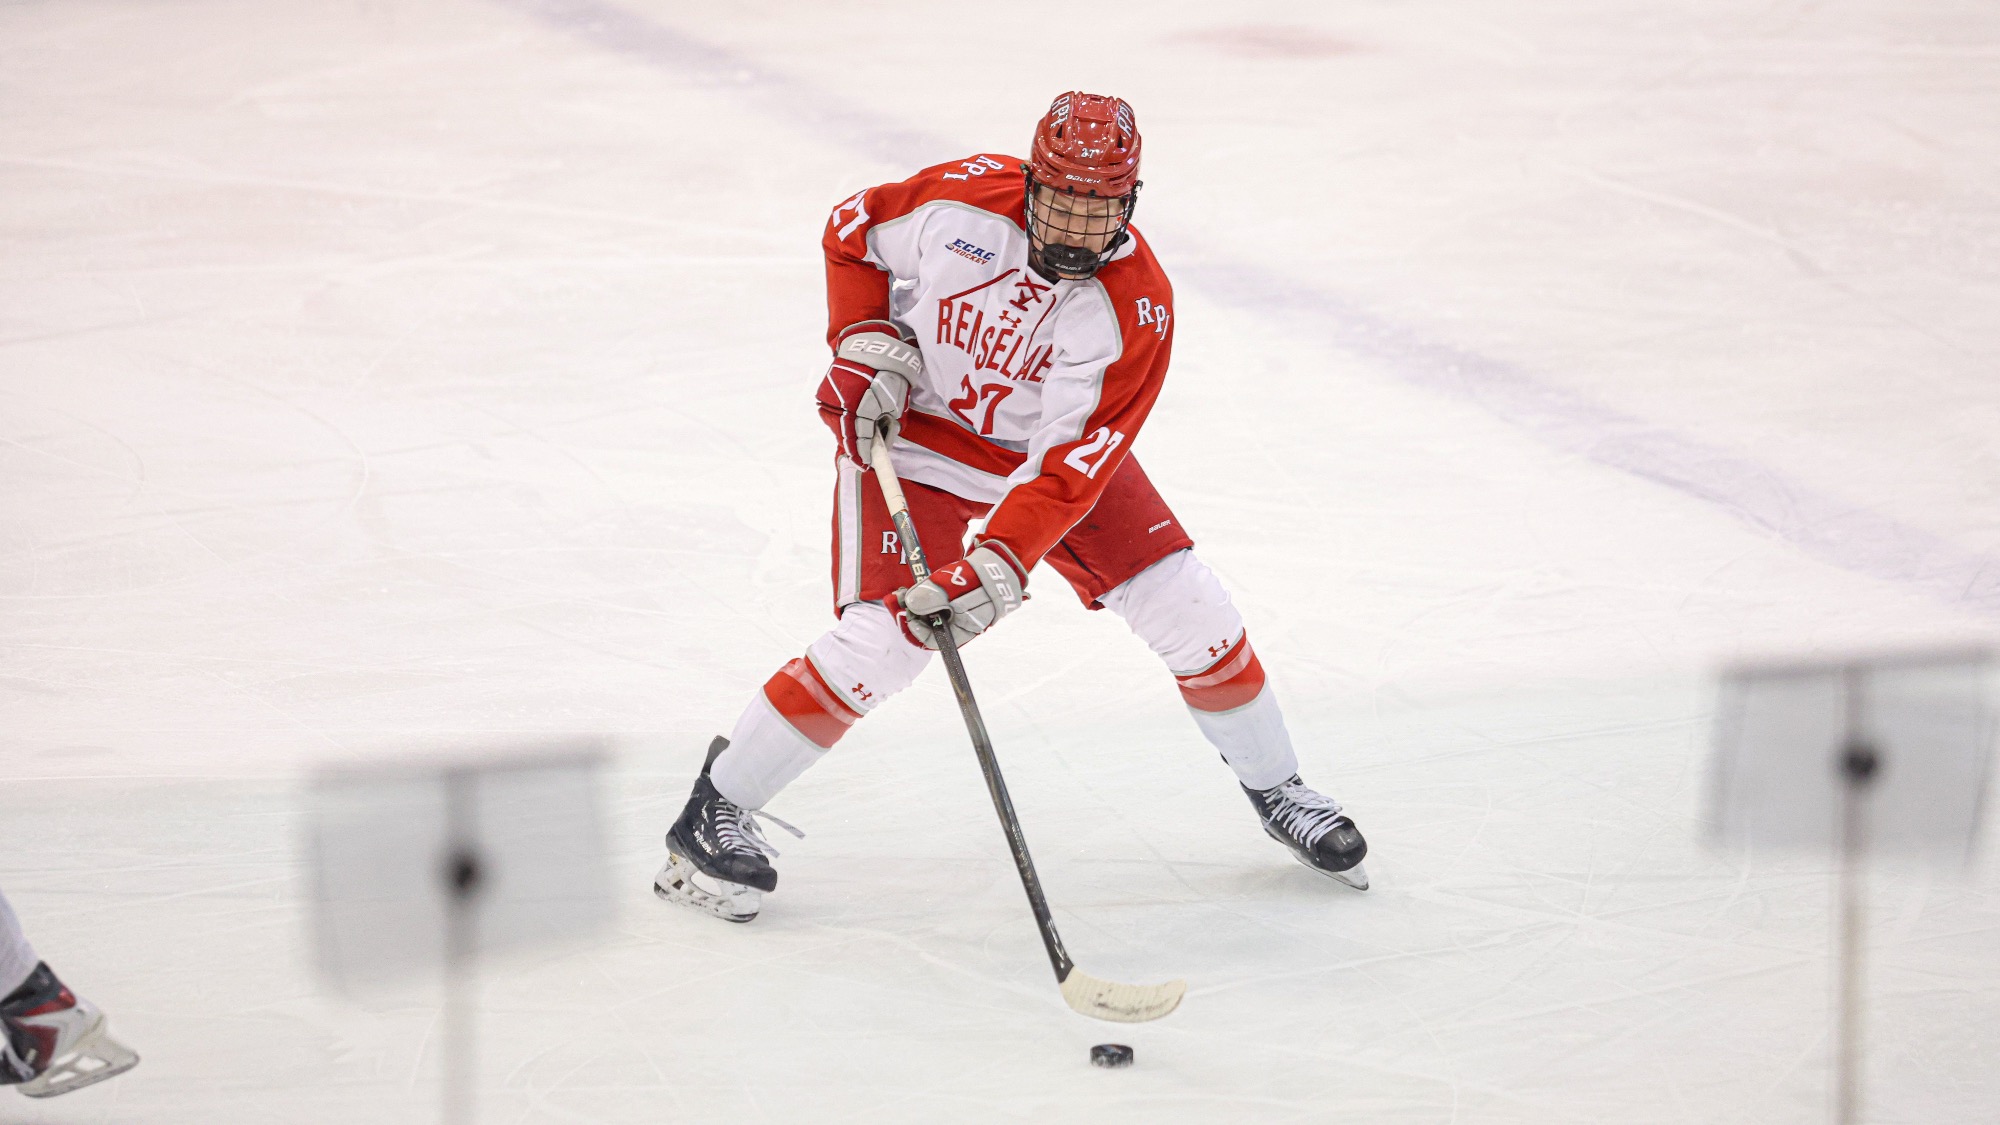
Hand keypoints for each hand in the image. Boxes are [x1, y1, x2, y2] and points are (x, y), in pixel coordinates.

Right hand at [816, 320, 920, 469]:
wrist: (867, 344)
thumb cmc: (888, 371)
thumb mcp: (897, 400)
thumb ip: (889, 424)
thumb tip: (882, 442)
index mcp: (860, 407)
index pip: (861, 439)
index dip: (864, 454)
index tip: (867, 465)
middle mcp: (840, 404)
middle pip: (846, 436)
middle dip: (856, 446)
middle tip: (864, 456)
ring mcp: (829, 399)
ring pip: (838, 426)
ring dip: (848, 433)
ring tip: (860, 436)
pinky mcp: (824, 393)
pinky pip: (833, 415)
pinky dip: (842, 421)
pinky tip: (851, 421)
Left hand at [886, 543, 1026, 649]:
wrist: (1001, 558)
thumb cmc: (983, 576)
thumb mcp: (957, 586)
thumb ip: (934, 597)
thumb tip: (910, 605)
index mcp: (964, 630)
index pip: (933, 640)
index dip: (915, 629)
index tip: (905, 613)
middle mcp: (959, 625)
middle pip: (927, 626)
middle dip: (910, 613)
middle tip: (897, 597)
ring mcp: (957, 611)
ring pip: (928, 613)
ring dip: (914, 603)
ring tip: (902, 591)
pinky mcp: (954, 598)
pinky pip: (933, 602)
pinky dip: (923, 595)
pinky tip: (914, 586)